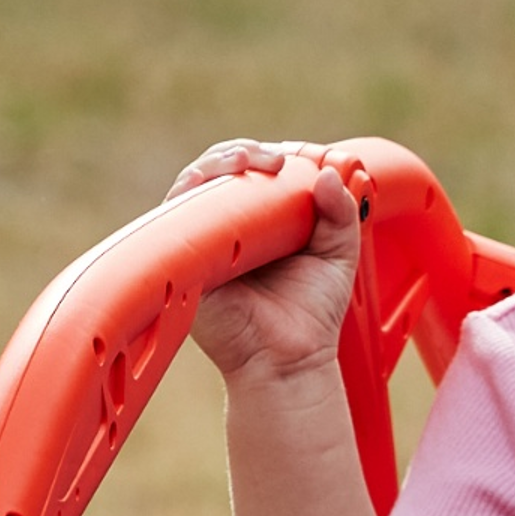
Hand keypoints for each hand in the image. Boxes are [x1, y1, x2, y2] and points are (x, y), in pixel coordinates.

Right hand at [173, 140, 359, 382]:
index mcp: (260, 223)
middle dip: (243, 153)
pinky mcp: (183, 260)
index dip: (266, 156)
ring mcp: (203, 242)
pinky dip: (188, 196)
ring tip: (246, 162)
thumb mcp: (338, 256)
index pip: (253, 172)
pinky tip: (211, 188)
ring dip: (216, 164)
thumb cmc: (310, 316)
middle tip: (273, 162)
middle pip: (220, 171)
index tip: (292, 160)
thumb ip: (341, 214)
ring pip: (194, 186)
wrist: (289, 362)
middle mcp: (227, 228)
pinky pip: (173, 219)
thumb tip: (328, 173)